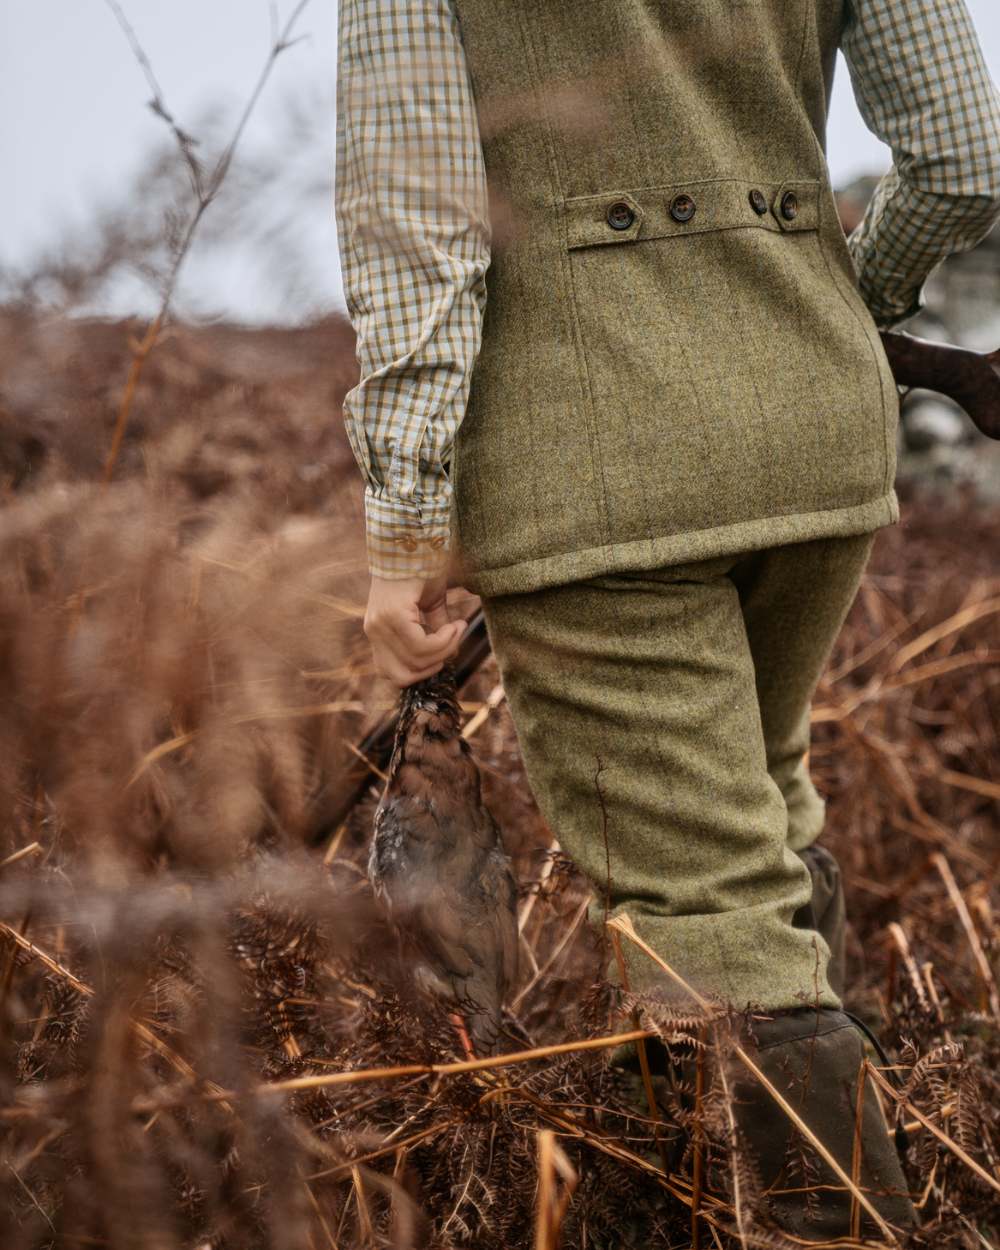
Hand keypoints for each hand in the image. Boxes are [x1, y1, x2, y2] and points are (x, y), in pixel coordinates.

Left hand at [363, 572, 465, 689]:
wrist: (415, 540)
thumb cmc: (423, 567)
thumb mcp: (430, 605)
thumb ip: (434, 629)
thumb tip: (447, 654)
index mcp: (378, 632)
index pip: (393, 674)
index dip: (421, 672)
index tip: (445, 652)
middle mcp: (374, 631)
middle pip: (403, 676)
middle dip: (434, 665)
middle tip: (452, 642)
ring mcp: (380, 625)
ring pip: (416, 660)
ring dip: (445, 649)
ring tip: (457, 628)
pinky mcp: (393, 616)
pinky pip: (421, 645)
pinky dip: (444, 640)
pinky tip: (455, 624)